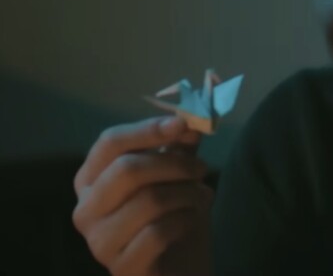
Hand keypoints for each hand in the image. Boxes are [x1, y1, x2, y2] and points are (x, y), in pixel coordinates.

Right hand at [72, 116, 213, 275]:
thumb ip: (179, 146)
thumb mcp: (177, 176)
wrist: (181, 269)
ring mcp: (99, 242)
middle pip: (128, 169)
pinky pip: (159, 232)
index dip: (148, 129)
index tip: (183, 124)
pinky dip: (185, 220)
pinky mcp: (122, 267)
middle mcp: (86, 210)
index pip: (110, 142)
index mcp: (91, 180)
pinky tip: (192, 221)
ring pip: (149, 200)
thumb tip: (189, 116)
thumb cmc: (173, 218)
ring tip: (201, 196)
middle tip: (203, 169)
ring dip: (187, 193)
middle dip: (175, 164)